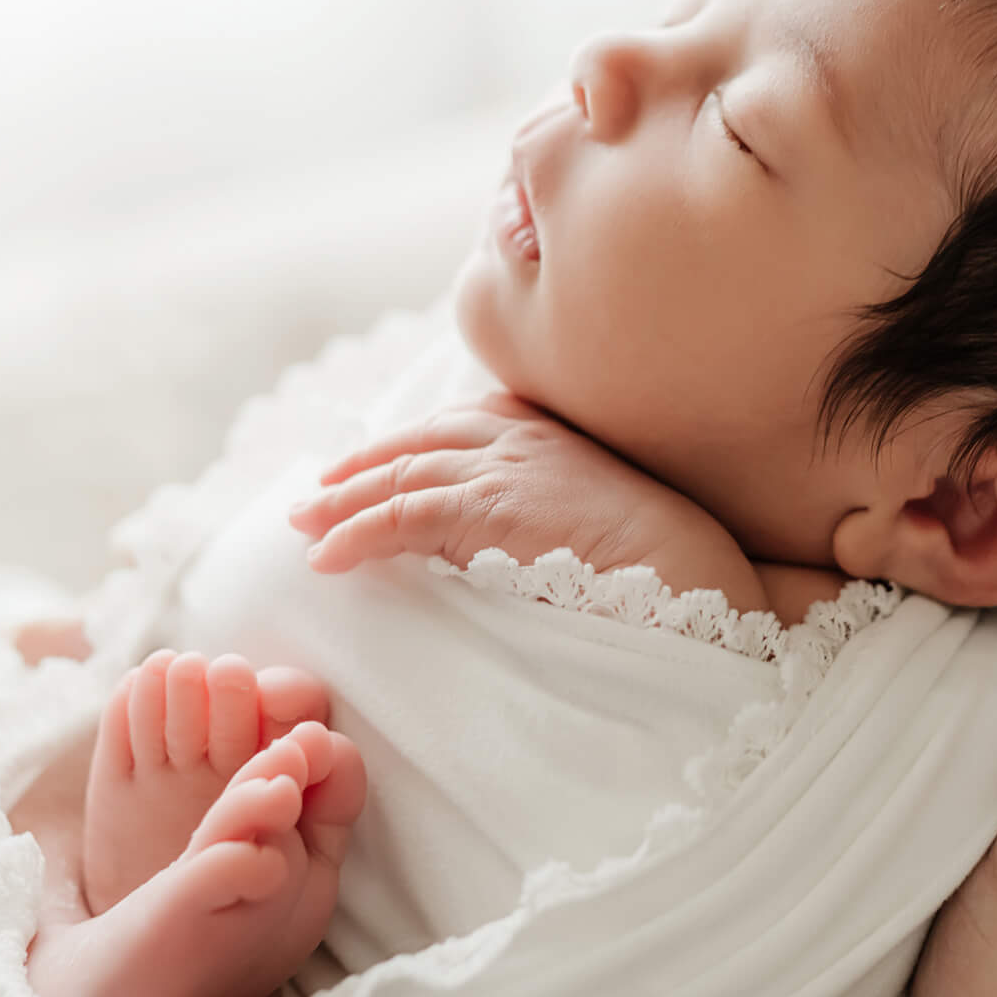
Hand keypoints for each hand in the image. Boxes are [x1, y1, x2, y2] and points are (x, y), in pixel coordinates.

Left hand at [288, 393, 763, 610]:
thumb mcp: (589, 513)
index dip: (398, 449)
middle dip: (358, 469)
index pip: (450, 428)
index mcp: (540, 432)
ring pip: (398, 477)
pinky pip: (403, 516)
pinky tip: (327, 556)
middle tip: (315, 496)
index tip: (361, 470)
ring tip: (306, 526)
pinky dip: (357, 533)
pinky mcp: (489, 505)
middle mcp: (514, 436)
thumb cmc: (654, 557)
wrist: (690, 567)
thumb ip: (542, 508)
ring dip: (343, 504)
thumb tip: (505, 539)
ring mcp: (501, 466)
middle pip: (414, 445)